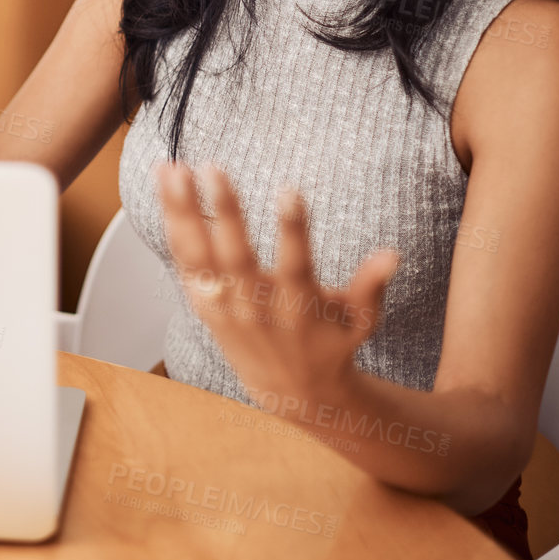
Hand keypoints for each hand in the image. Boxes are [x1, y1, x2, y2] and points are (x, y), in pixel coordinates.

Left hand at [156, 161, 398, 410]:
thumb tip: (393, 254)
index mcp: (299, 306)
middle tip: (213, 168)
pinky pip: (184, 262)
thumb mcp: (360, 321)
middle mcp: (256, 306)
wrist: (291, 391)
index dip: (293, 229)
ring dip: (183, 212)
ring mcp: (225, 306)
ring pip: (198, 257)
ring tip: (172, 169)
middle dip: (224, 212)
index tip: (288, 189)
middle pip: (235, 256)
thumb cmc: (330, 344)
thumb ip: (371, 287)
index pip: (296, 264)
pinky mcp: (204, 305)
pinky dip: (173, 226)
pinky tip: (165, 187)